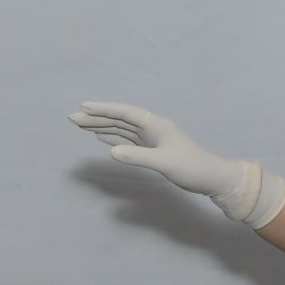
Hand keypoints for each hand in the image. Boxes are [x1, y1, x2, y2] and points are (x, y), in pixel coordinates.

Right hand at [69, 102, 279, 225]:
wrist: (212, 178)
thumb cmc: (192, 168)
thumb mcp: (165, 163)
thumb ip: (138, 157)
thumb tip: (112, 151)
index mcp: (156, 124)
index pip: (125, 112)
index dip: (104, 109)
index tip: (83, 106)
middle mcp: (152, 128)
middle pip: (120, 119)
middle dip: (96, 117)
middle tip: (72, 118)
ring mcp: (151, 139)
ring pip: (121, 129)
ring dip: (101, 126)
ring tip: (81, 125)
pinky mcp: (152, 150)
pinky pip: (127, 140)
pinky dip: (112, 137)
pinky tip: (101, 136)